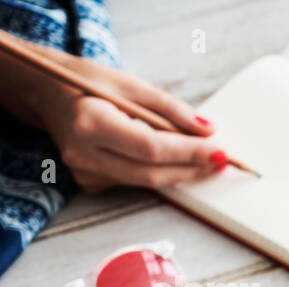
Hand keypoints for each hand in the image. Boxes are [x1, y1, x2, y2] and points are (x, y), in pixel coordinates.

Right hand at [0, 35, 222, 191]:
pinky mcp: (91, 183)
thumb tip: (209, 131)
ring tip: (205, 158)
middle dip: (191, 169)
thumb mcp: (130, 85)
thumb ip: (171, 110)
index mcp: (91, 123)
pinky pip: (135, 181)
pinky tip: (171, 159)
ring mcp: (85, 173)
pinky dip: (158, 171)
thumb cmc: (89, 84)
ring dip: (180, 172)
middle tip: (222, 161)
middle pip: (151, 173)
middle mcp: (84, 154)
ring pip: (146, 182)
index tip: (221, 152)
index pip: (151, 148)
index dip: (190, 153)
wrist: (48, 96)